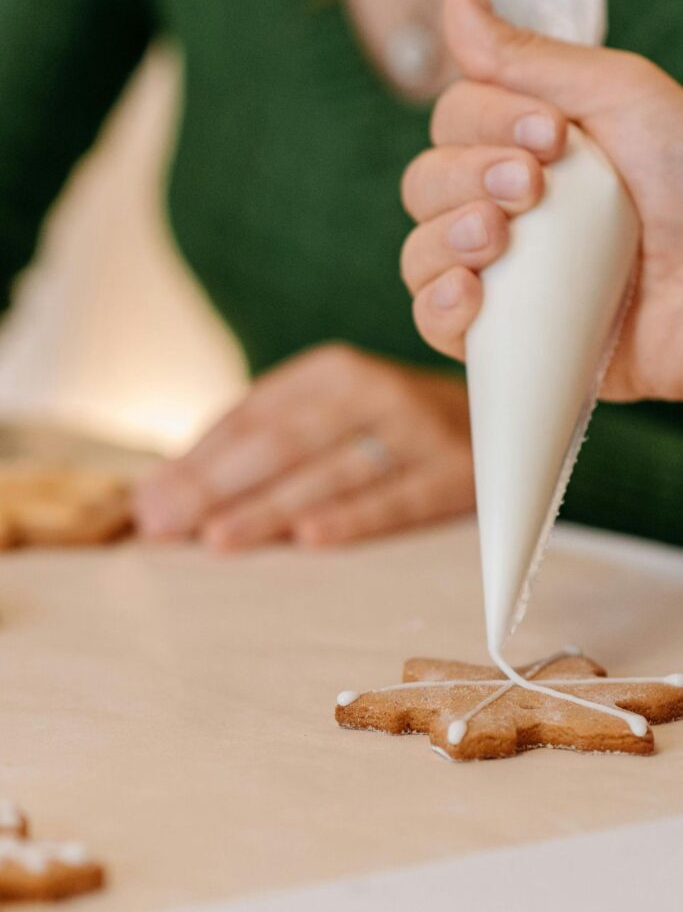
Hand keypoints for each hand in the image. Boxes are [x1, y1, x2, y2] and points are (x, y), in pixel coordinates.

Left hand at [134, 344, 474, 548]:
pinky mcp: (456, 473)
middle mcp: (371, 390)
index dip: (198, 457)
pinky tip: (308, 540)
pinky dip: (354, 516)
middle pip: (283, 441)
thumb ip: (257, 445)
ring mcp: (417, 430)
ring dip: (270, 506)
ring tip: (217, 538)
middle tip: (164, 523)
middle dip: (217, 484)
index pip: (252, 414)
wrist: (505, 416)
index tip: (150, 499)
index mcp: (330, 371)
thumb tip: (166, 489)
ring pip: (331, 471)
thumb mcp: (330, 415)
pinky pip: (398, 498)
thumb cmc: (389, 429)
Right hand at [400, 0, 682, 401]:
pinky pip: (433, 322)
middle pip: (425, 185)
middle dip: (464, 179)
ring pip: (419, 252)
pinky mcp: (501, 338)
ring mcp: (500, 278)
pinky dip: (436, 305)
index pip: (455, 123)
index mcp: (526, 152)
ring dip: (444, 239)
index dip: (483, 123)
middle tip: (528, 189)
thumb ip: (533, 59)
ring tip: (494, 241)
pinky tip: (467, 294)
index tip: (551, 138)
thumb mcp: (621, 103)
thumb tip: (459, 2)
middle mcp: (504, 211)